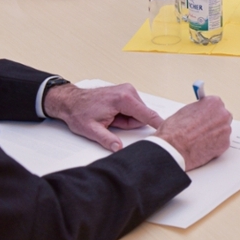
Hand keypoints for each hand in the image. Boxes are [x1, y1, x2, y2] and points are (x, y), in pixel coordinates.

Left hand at [43, 82, 162, 150]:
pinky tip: (112, 114)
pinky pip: (133, 108)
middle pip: (142, 115)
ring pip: (138, 113)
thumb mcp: (91, 130)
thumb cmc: (79, 112)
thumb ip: (107, 140)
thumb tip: (119, 149)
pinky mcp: (126, 92)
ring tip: (110, 119)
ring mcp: (128, 90)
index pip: (148, 114)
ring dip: (126, 119)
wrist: (70, 101)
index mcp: (123, 99)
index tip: (170, 128)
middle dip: (129, 124)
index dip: (159, 123)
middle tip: (112, 124)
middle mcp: (128, 91)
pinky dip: (125, 114)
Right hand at [154, 96, 232, 170]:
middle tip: (203, 129)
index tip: (206, 116)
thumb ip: (197, 109)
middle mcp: (223, 114)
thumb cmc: (175, 130)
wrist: (174, 149)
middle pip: (222, 117)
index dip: (209, 112)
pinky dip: (214, 145)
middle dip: (214, 123)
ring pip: (222, 131)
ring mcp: (226, 130)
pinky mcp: (225, 144)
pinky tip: (203, 147)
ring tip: (201, 139)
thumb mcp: (184, 111)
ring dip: (215, 134)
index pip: (216, 105)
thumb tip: (198, 112)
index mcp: (214, 102)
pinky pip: (221, 143)